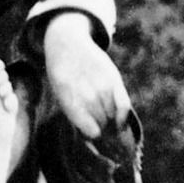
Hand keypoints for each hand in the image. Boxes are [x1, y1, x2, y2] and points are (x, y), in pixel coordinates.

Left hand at [42, 14, 129, 138]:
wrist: (67, 46)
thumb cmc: (62, 77)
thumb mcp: (59, 95)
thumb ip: (76, 115)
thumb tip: (93, 137)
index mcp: (68, 99)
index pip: (89, 129)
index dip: (92, 135)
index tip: (92, 135)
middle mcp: (86, 92)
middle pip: (101, 123)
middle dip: (101, 129)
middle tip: (98, 127)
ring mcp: (101, 85)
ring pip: (111, 115)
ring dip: (109, 123)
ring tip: (103, 120)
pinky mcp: (114, 78)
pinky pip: (124, 104)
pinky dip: (123, 116)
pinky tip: (119, 123)